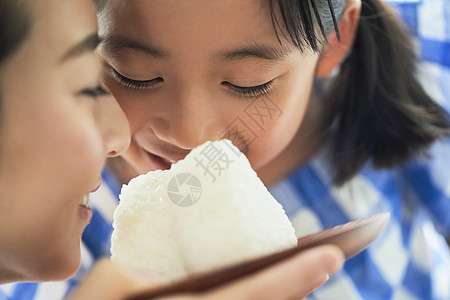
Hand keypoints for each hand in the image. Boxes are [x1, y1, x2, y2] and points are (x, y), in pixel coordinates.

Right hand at [68, 245, 343, 299]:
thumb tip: (159, 277)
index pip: (254, 293)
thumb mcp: (101, 291)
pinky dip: (258, 298)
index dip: (296, 275)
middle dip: (301, 287)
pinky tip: (258, 287)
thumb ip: (130, 274)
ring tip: (299, 274)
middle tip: (326, 259)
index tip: (332, 253)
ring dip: (285, 296)